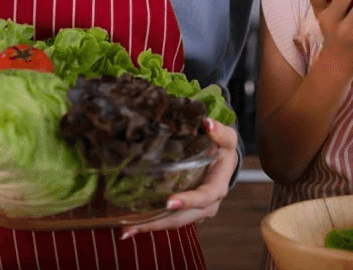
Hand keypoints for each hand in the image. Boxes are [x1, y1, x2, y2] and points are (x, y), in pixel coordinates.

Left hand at [119, 119, 238, 238]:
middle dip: (158, 222)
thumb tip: (207, 123)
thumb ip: (219, 132)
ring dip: (150, 226)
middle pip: (182, 217)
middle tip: (133, 225)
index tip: (169, 202)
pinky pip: (168, 219)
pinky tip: (131, 225)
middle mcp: (207, 205)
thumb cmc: (224, 149)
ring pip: (173, 222)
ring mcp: (195, 211)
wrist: (225, 162)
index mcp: (217, 188)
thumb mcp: (226, 139)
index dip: (188, 200)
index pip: (203, 197)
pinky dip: (151, 222)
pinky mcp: (185, 211)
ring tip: (126, 230)